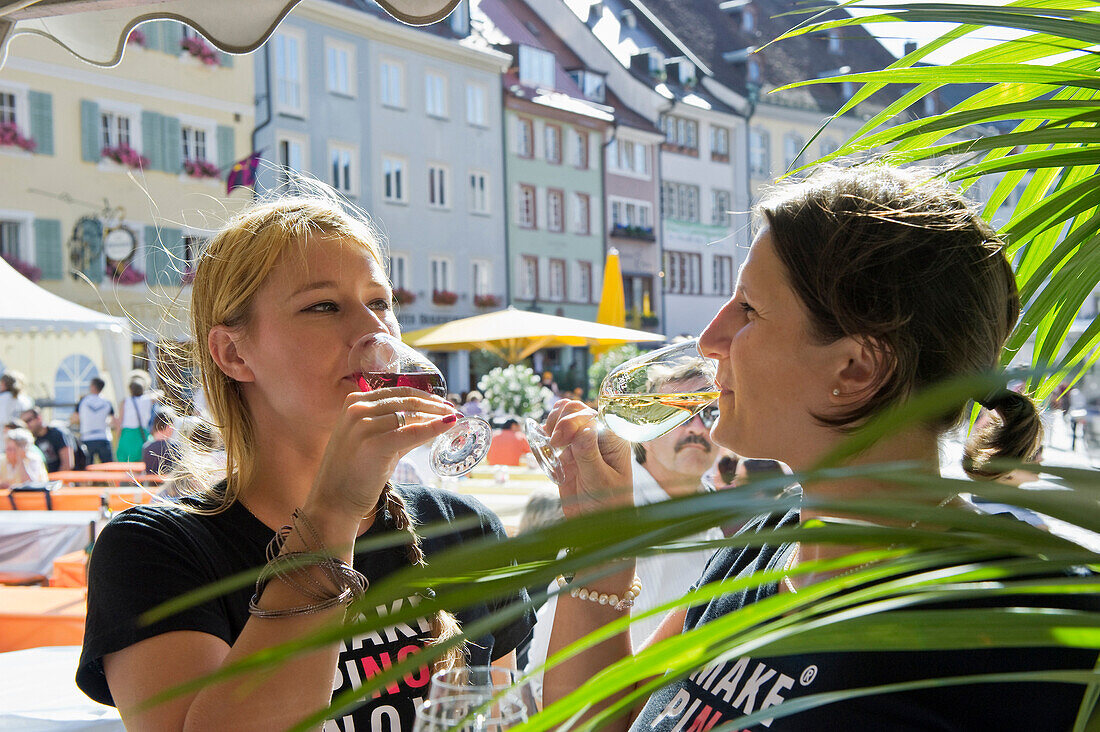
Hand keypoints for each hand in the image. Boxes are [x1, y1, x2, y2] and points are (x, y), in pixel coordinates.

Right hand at [307, 387, 458, 517]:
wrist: (333, 501)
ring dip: (436, 416)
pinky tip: (448, 425)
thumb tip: (434, 421)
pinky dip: (433, 427)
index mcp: (355, 402)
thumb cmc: (355, 473)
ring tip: (452, 420)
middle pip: (407, 400)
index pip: (398, 392)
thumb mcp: (376, 442)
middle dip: (434, 405)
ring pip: (411, 415)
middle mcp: (357, 409)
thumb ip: (400, 429)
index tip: (442, 403)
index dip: (425, 396)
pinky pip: (411, 432)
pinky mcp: (373, 444)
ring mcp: (363, 425)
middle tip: (453, 410)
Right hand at [544, 399, 632, 517]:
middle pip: (576, 411)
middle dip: (560, 421)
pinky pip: (554, 435)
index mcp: (613, 439)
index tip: (558, 440)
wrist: (597, 524)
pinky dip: (546, 436)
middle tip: (553, 443)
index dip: (572, 421)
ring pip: (564, 418)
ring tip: (550, 443)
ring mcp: (582, 443)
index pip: (592, 415)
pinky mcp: (568, 453)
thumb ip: (590, 454)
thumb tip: (584, 428)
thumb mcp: (600, 480)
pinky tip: (545, 446)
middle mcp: (599, 437)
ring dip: (552, 424)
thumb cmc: (609, 504)